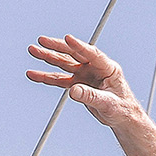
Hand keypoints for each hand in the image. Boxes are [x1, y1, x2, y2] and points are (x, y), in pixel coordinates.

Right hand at [26, 35, 142, 125]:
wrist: (122, 118)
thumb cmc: (122, 109)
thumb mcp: (108, 104)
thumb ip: (91, 96)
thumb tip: (73, 91)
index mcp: (108, 68)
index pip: (92, 54)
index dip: (79, 46)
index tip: (67, 38)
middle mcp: (95, 68)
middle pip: (73, 54)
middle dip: (56, 47)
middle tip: (41, 40)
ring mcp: (85, 75)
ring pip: (64, 64)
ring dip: (48, 57)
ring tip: (33, 51)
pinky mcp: (78, 84)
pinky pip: (60, 79)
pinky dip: (47, 77)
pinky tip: (34, 74)